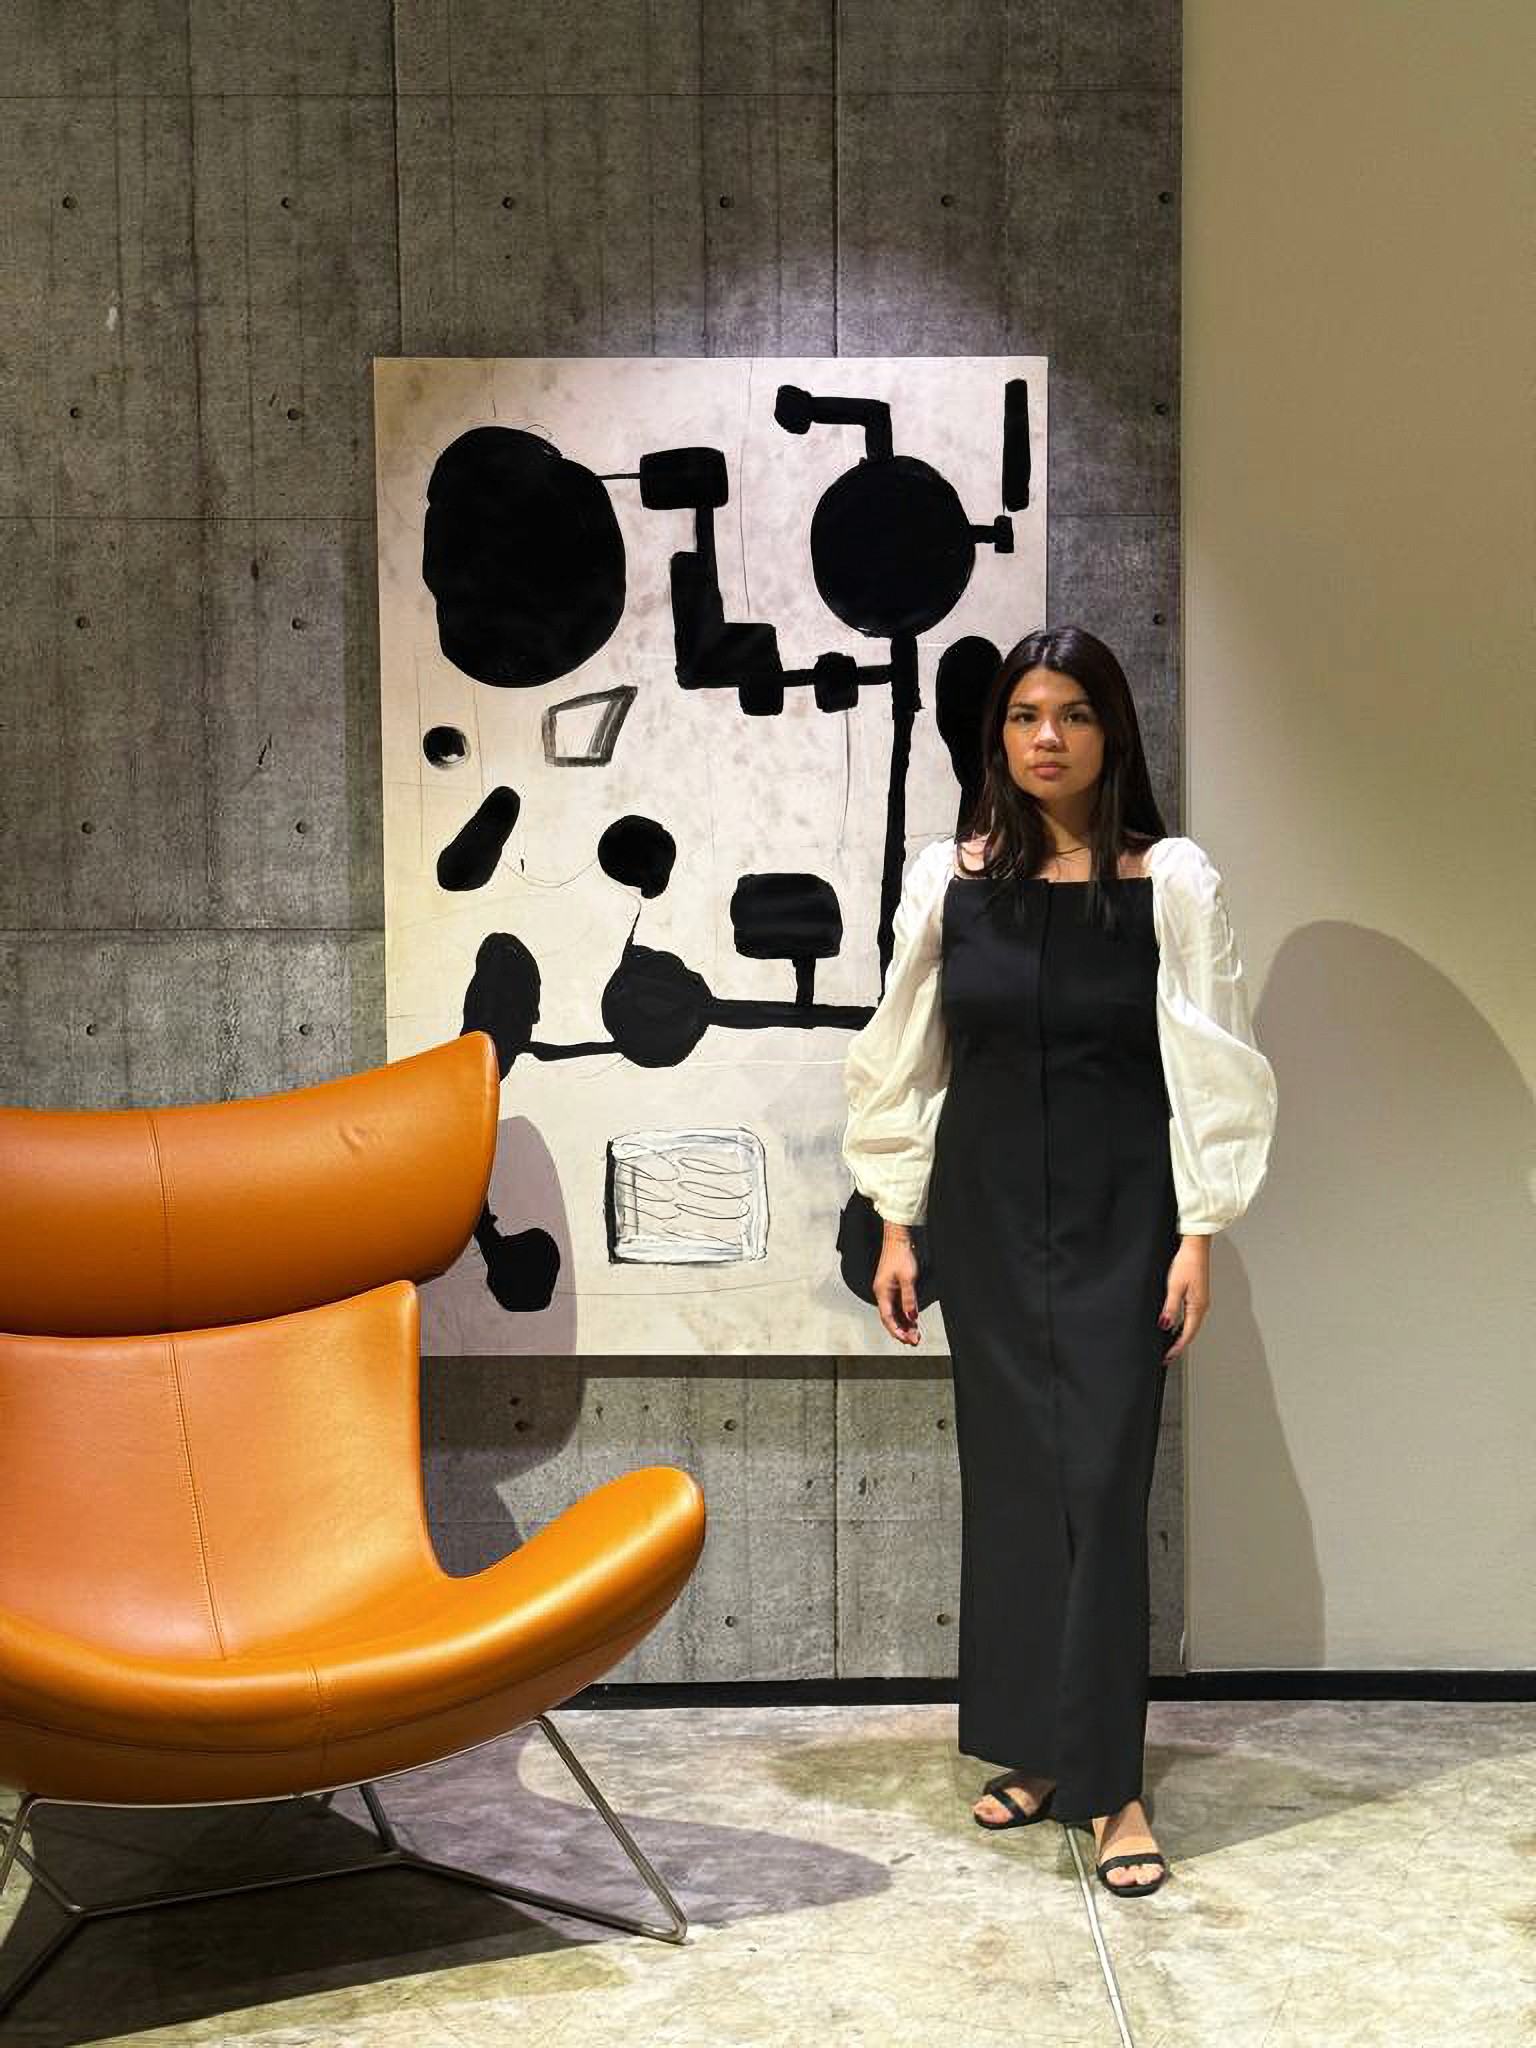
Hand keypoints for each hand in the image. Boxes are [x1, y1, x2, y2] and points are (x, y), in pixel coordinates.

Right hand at [872, 1233, 920, 1345]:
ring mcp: (887, 1291)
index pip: (887, 1318)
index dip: (896, 1331)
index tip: (906, 1340)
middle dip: (901, 1331)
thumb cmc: (900, 1255)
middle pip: (890, 1318)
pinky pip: (897, 1306)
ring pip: (894, 1313)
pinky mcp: (893, 1288)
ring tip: (915, 1336)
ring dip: (904, 1325)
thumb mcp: (908, 1278)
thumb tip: (912, 1317)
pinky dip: (905, 1315)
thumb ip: (909, 1299)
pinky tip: (913, 1322)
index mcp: (881, 1292)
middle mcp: (882, 1293)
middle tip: (914, 1342)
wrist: (898, 1239)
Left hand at [1159, 1237, 1209, 1362]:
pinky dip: (1182, 1325)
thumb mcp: (1174, 1286)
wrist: (1195, 1246)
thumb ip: (1170, 1307)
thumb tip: (1165, 1325)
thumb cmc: (1187, 1262)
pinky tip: (1175, 1325)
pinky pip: (1190, 1316)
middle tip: (1167, 1356)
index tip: (1167, 1357)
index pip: (1187, 1334)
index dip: (1176, 1347)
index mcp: (1198, 1307)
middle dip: (1179, 1345)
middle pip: (1190, 1332)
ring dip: (1181, 1336)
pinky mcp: (1197, 1295)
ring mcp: (1200, 1301)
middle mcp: (1202, 1306)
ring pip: (1190, 1324)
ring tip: (1169, 1345)